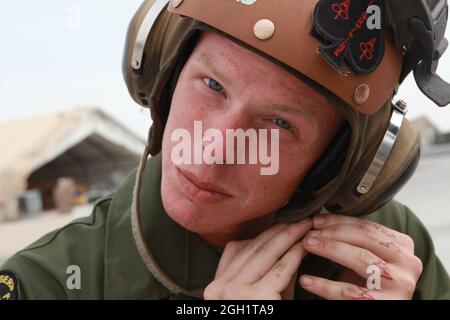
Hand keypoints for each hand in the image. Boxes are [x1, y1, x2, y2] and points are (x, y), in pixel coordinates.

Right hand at [204, 219, 311, 299]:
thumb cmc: (258, 318)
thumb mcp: (254, 298)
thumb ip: (263, 274)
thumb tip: (283, 247)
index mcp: (215, 287)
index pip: (237, 250)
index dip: (261, 234)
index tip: (278, 224)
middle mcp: (219, 288)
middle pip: (252, 249)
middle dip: (277, 231)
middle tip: (297, 219)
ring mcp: (235, 293)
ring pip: (266, 254)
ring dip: (288, 237)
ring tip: (304, 226)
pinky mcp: (256, 298)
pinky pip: (280, 270)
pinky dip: (294, 255)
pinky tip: (304, 245)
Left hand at [299, 214, 422, 299]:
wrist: (377, 307)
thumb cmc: (367, 283)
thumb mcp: (365, 258)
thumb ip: (351, 240)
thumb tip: (319, 220)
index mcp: (402, 246)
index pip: (367, 226)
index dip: (338, 221)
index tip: (315, 220)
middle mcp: (408, 262)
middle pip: (365, 238)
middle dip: (333, 233)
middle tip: (309, 233)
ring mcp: (401, 284)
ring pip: (360, 259)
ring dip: (329, 249)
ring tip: (307, 246)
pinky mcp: (387, 304)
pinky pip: (350, 292)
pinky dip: (324, 285)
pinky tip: (306, 280)